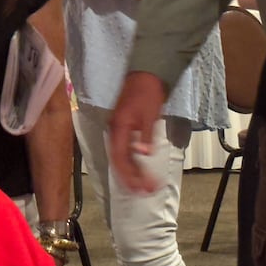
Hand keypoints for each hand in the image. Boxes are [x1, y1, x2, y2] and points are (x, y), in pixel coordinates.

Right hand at [108, 71, 165, 191]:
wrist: (146, 73)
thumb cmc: (148, 92)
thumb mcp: (150, 114)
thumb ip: (146, 136)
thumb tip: (143, 154)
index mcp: (119, 128)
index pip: (119, 157)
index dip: (128, 174)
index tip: (139, 188)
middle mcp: (115, 131)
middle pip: (119, 160)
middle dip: (131, 177)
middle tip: (145, 191)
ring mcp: (119, 130)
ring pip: (122, 156)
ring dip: (133, 171)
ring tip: (146, 185)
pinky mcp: (124, 128)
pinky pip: (125, 149)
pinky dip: (134, 161)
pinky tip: (141, 169)